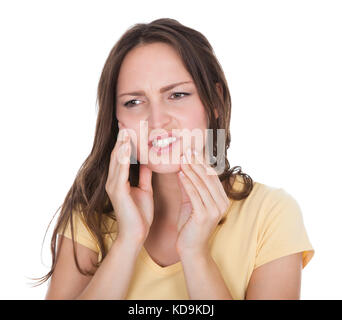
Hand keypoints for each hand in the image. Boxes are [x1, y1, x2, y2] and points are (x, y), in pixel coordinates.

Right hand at [105, 124, 153, 244]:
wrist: (136, 234)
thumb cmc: (140, 214)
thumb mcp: (145, 190)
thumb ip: (144, 176)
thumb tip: (148, 162)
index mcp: (120, 180)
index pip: (123, 156)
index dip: (125, 142)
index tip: (129, 127)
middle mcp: (114, 180)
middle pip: (118, 154)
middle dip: (122, 139)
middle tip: (124, 122)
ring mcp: (114, 185)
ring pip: (117, 160)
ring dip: (122, 145)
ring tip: (125, 130)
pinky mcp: (117, 191)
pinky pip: (121, 172)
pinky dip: (123, 159)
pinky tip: (126, 148)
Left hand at [175, 148, 229, 255]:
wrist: (191, 248)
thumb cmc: (190, 225)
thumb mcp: (191, 203)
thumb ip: (190, 187)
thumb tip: (182, 169)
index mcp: (222, 199)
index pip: (212, 176)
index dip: (201, 162)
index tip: (192, 151)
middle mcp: (222, 203)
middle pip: (208, 178)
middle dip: (196, 163)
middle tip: (186, 150)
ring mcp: (215, 210)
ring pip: (201, 184)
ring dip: (190, 170)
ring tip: (181, 159)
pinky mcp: (204, 216)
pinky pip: (194, 195)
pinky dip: (187, 183)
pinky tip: (180, 174)